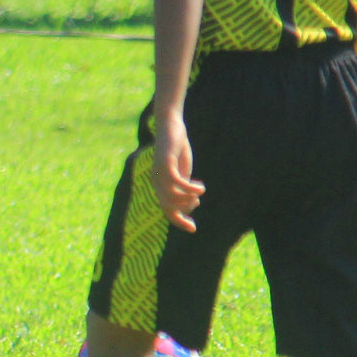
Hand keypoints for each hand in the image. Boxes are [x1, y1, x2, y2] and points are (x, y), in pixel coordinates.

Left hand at [152, 111, 203, 232]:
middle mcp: (156, 181)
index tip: (193, 228)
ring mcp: (159, 173)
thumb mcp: (181, 171)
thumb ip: (183, 187)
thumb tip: (190, 205)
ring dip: (189, 198)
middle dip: (184, 211)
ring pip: (172, 197)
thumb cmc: (177, 150)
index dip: (179, 221)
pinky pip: (177, 183)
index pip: (166, 210)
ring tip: (199, 191)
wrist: (171, 127)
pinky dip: (190, 189)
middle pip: (168, 207)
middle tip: (197, 202)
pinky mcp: (165, 164)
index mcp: (159, 185)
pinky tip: (200, 187)